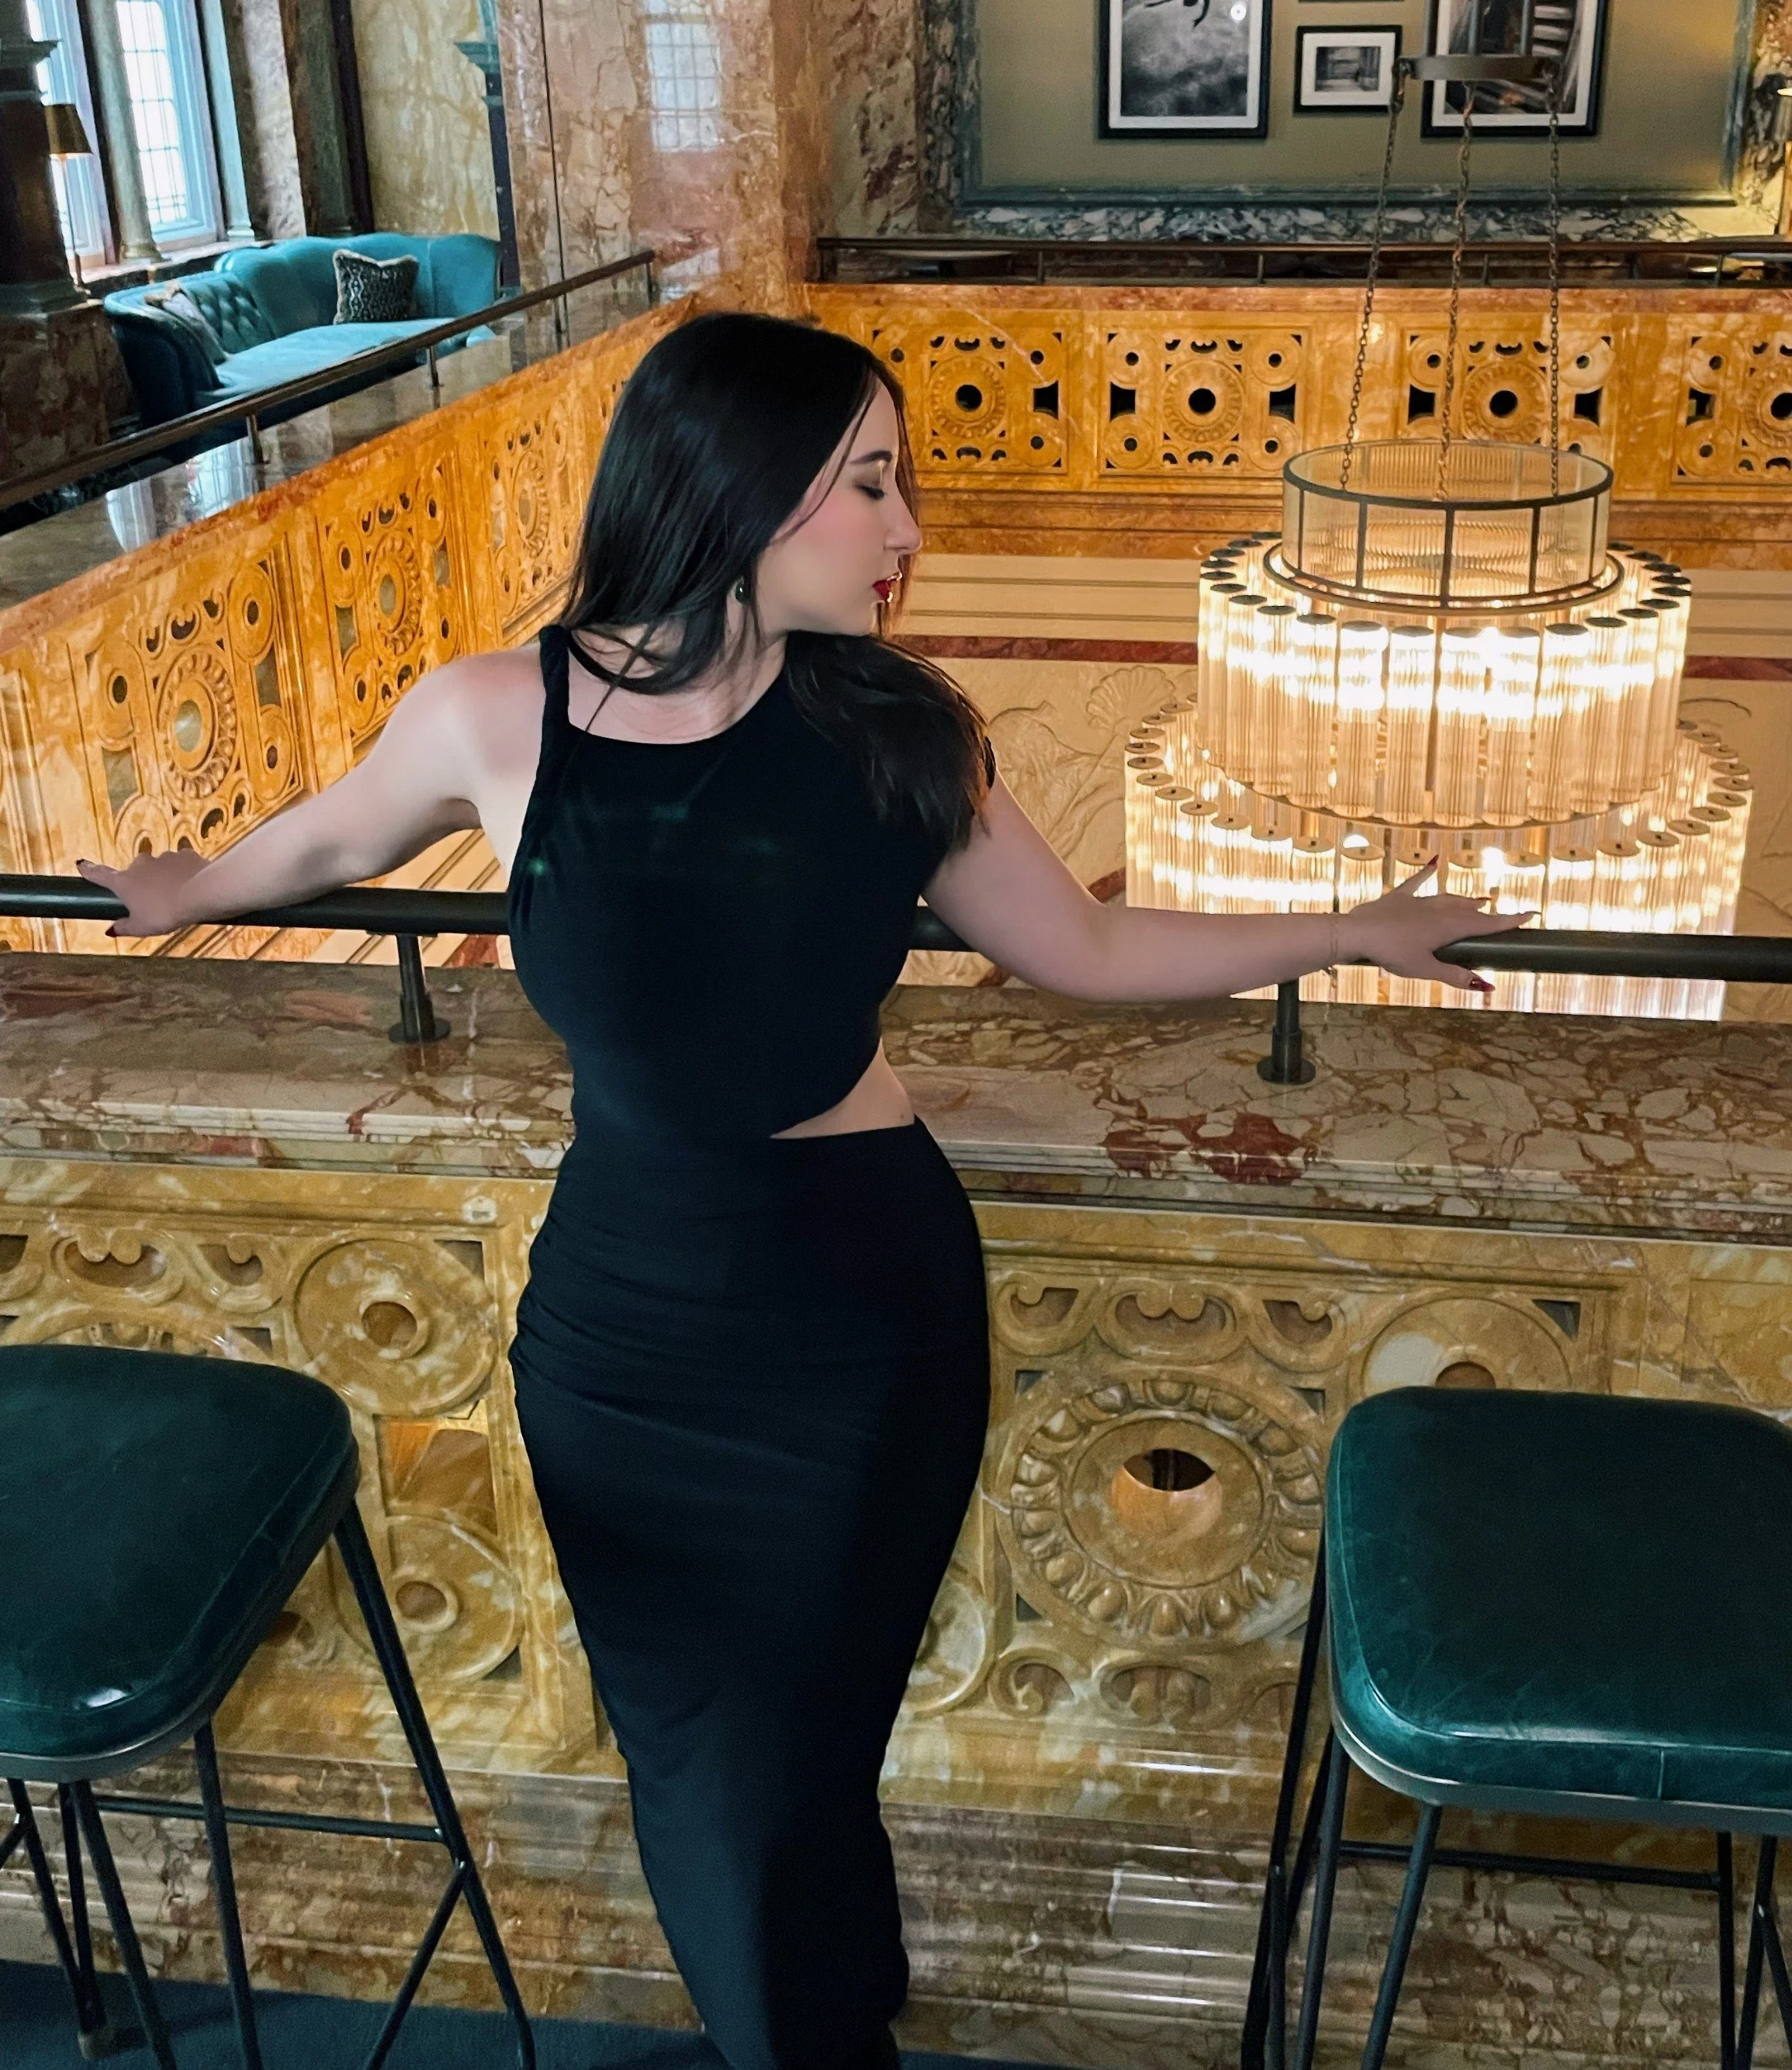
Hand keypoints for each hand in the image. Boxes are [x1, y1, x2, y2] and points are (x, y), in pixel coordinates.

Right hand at [75, 849, 210, 937]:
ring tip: (178, 896)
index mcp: (124, 882)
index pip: (100, 875)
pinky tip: (193, 885)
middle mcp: (140, 864)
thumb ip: (124, 927)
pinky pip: (181, 864)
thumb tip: (110, 930)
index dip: (89, 870)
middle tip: (155, 902)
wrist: (201, 894)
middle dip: (142, 883)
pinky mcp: (185, 854)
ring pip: (160, 867)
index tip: (80, 863)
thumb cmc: (166, 913)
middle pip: (136, 873)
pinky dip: (184, 873)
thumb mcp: (142, 927)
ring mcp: (163, 857)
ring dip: (165, 878)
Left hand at [1339, 856, 1533, 993]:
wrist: (1357, 933)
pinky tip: (1435, 861)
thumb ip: (1454, 976)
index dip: (1509, 921)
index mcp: (1448, 927)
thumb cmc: (1391, 953)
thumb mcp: (1424, 969)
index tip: (1530, 914)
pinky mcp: (1398, 897)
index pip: (1486, 924)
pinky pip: (1416, 882)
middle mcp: (1438, 910)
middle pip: (1469, 912)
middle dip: (1487, 916)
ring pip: (1449, 899)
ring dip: (1465, 901)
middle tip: (1502, 919)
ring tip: (1479, 902)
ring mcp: (1418, 901)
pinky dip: (1426, 872)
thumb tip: (1486, 986)